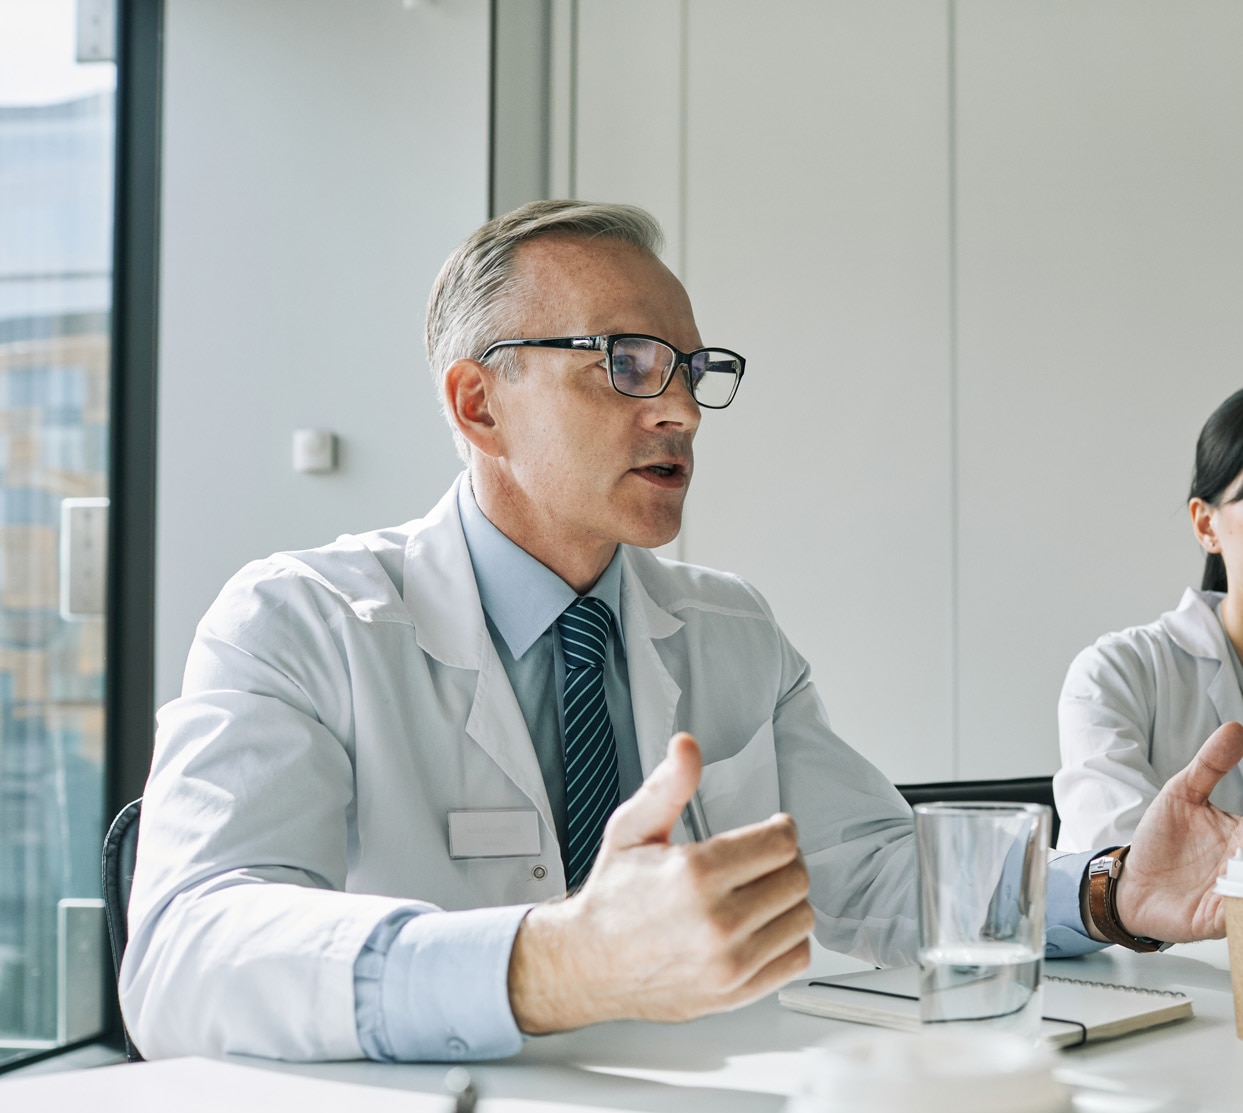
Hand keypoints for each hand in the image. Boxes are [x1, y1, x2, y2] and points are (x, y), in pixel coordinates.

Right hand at [507, 732, 813, 1032]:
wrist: (590, 963)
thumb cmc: (612, 897)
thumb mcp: (631, 829)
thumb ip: (668, 786)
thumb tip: (687, 747)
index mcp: (695, 874)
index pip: (780, 842)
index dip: (781, 828)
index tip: (772, 829)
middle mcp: (717, 921)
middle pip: (796, 878)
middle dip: (786, 861)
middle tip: (765, 859)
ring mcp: (729, 962)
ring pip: (802, 918)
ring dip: (789, 900)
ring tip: (761, 891)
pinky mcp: (736, 992)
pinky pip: (795, 959)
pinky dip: (788, 939)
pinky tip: (764, 926)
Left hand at [1114, 721, 1242, 941]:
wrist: (1130, 882)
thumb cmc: (1161, 839)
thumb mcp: (1182, 793)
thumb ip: (1210, 764)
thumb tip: (1236, 728)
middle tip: (1241, 841)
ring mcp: (1236, 893)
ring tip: (1236, 864)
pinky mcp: (1221, 919)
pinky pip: (1240, 915)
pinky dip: (1240, 905)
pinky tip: (1235, 893)